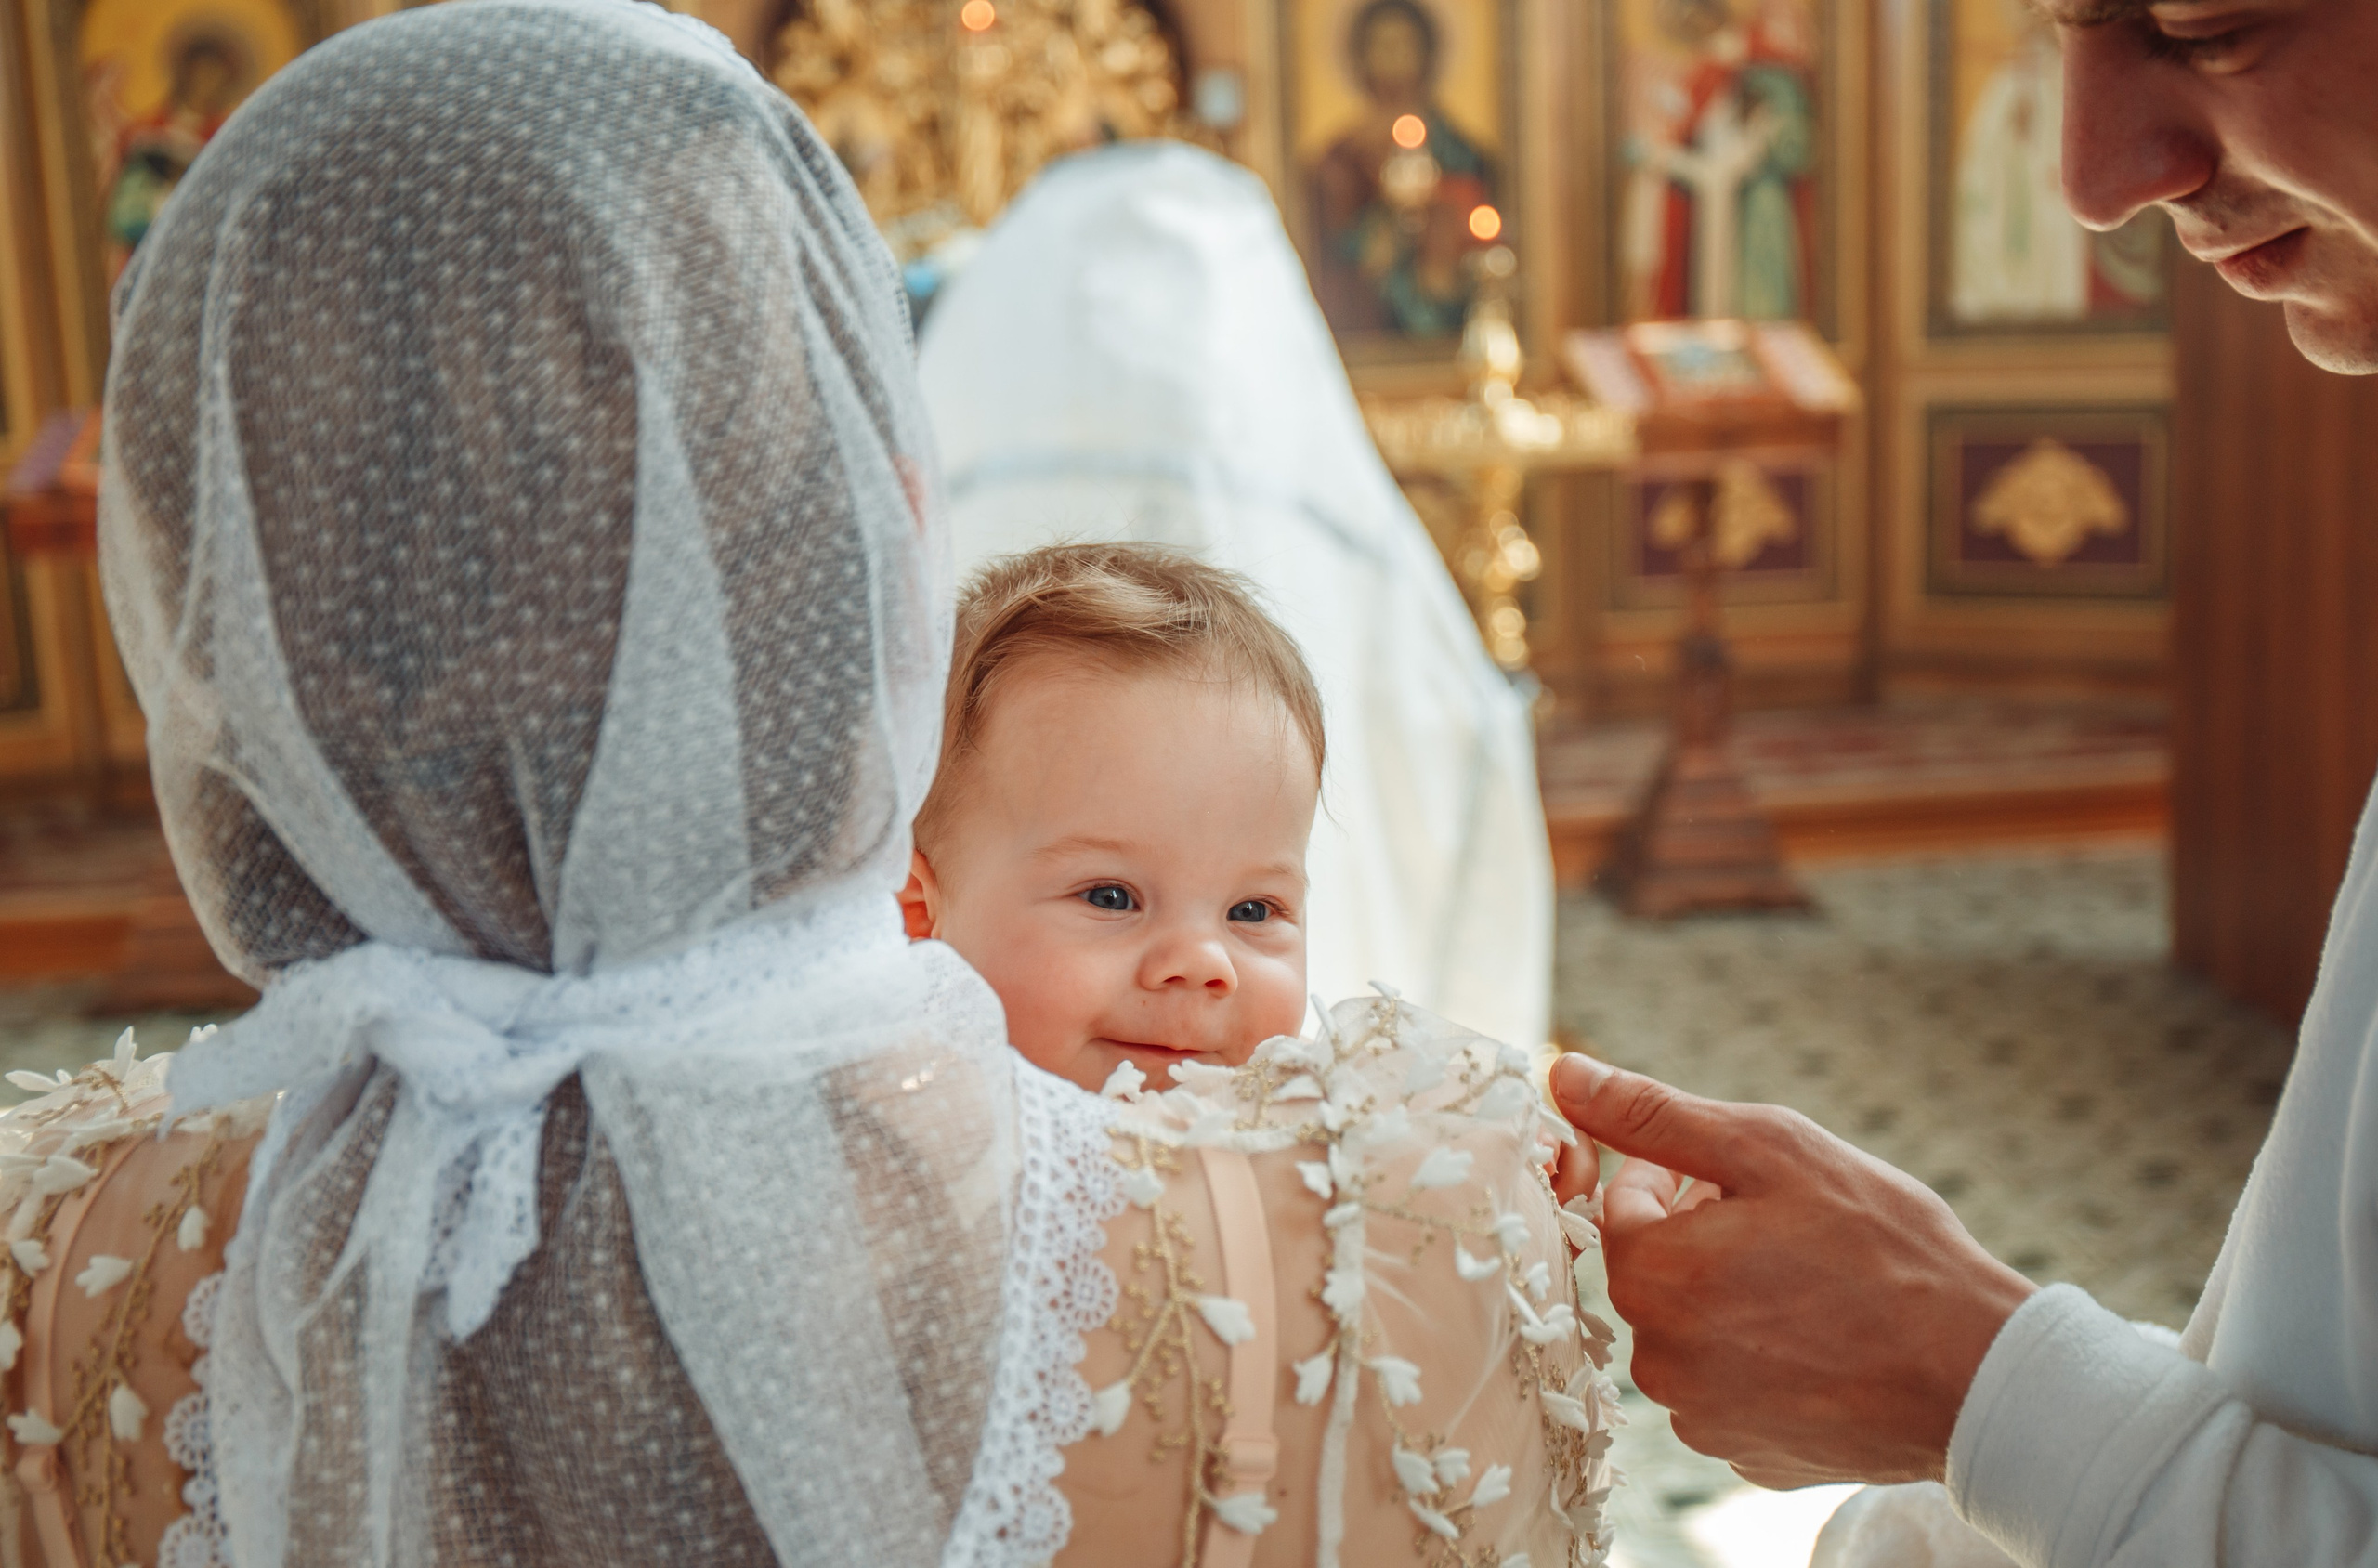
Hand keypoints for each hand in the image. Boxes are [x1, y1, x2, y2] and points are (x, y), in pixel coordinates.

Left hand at [1549, 1055, 2037, 1489]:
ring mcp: (1703, 1421)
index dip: (1678, 1177)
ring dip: (1730, 1300)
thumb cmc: (1880, 1246)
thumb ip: (1652, 1114)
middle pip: (1655, 1272)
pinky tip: (1822, 1343)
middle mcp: (1658, 1361)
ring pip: (1691, 1333)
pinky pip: (1730, 1390)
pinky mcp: (1749, 1458)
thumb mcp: (1767, 1149)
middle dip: (1702, 1238)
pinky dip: (1761, 1362)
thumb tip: (1563, 1074)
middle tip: (1784, 1227)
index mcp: (1652, 1277)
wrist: (1978, 1372)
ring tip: (1810, 1284)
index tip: (1740, 1179)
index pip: (1622, 1204)